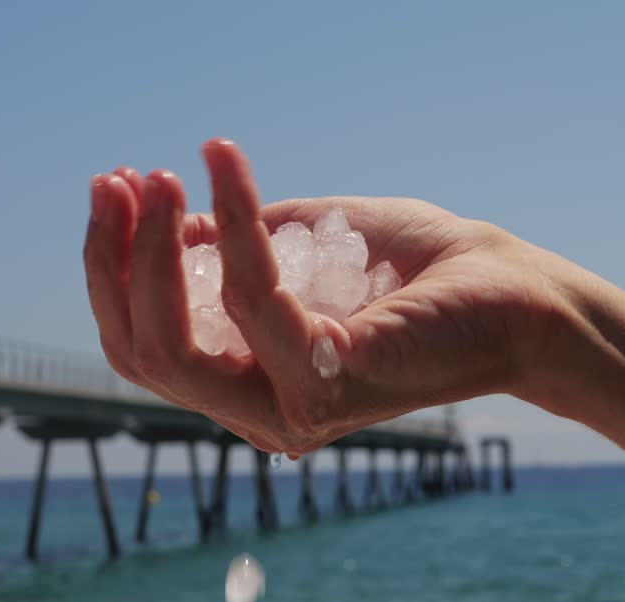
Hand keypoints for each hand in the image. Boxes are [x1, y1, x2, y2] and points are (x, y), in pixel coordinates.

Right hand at [83, 139, 574, 452]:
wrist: (512, 294)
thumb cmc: (413, 271)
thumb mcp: (304, 246)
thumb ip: (234, 246)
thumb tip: (167, 225)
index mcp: (250, 385)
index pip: (145, 347)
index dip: (113, 271)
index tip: (115, 189)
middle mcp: (261, 413)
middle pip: (142, 353)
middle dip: (114, 260)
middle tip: (118, 179)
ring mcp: (292, 410)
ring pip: (175, 345)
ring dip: (153, 248)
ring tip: (162, 175)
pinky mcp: (327, 385)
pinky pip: (251, 300)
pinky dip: (233, 223)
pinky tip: (227, 166)